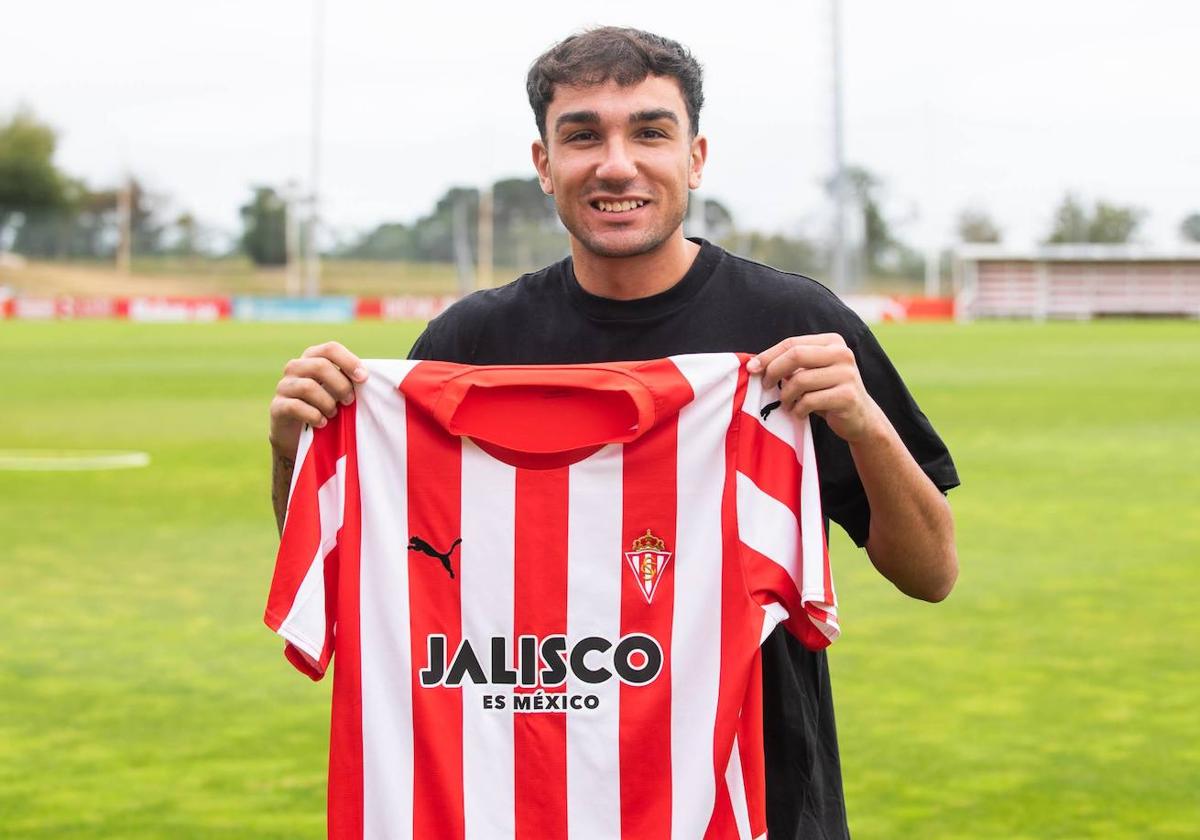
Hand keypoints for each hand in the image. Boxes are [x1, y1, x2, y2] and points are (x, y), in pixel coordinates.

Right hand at [269, 341, 366, 457]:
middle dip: (341, 385)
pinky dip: (313, 415)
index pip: (330, 349)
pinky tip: (322, 423)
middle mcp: (295, 367)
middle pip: (320, 366)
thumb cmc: (324, 407)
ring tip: (333, 413)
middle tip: (349, 400)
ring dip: (327, 402)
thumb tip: (365, 377)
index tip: (363, 378)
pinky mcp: (277, 406)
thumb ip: (349, 380)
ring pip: (308, 387)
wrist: (298, 435)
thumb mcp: (338, 390)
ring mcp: (284, 386)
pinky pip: (296, 406)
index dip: (349, 361)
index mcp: (312, 358)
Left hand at [747, 334, 883, 443]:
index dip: (768, 355)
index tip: (751, 368)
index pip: (792, 343)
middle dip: (774, 371)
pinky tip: (799, 413)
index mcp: (832, 342)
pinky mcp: (847, 396)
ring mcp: (847, 374)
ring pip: (800, 380)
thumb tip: (755, 364)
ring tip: (787, 403)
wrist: (861, 418)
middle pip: (796, 355)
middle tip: (766, 386)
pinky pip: (809, 401)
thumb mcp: (812, 372)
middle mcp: (842, 353)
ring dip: (786, 395)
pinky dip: (798, 410)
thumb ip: (792, 364)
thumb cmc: (828, 392)